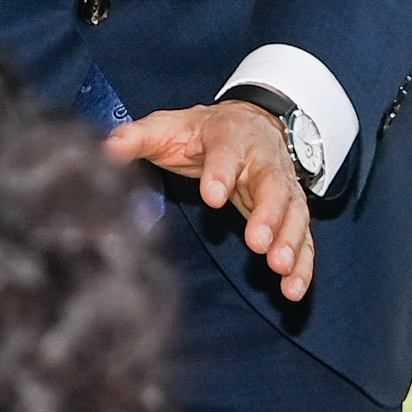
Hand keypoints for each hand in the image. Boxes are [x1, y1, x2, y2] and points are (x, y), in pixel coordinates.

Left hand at [105, 100, 313, 301]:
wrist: (250, 122)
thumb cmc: (201, 131)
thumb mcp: (169, 127)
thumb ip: (139, 137)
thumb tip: (107, 147)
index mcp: (231, 137)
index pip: (228, 153)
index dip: (222, 173)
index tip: (213, 196)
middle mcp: (264, 160)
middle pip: (273, 185)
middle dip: (270, 214)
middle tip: (259, 243)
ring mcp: (284, 185)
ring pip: (294, 212)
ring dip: (291, 241)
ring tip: (280, 269)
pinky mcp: (292, 210)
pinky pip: (303, 236)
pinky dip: (303, 262)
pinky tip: (294, 288)